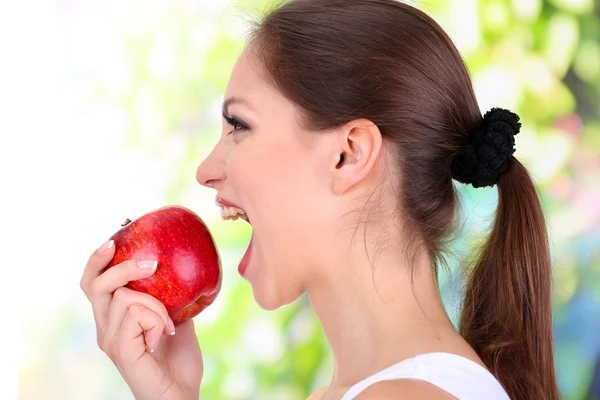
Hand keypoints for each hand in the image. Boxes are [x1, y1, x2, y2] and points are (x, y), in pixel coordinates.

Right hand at [80, 240, 202, 399]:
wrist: (182, 394)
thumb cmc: (179, 361)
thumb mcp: (176, 319)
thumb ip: (169, 298)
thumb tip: (180, 271)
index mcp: (113, 319)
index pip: (92, 284)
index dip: (96, 261)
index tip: (113, 240)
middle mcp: (105, 328)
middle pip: (96, 284)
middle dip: (122, 267)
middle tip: (152, 266)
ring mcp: (110, 339)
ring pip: (125, 297)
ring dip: (157, 305)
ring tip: (169, 325)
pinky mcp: (120, 349)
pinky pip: (136, 314)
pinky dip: (158, 319)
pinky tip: (165, 336)